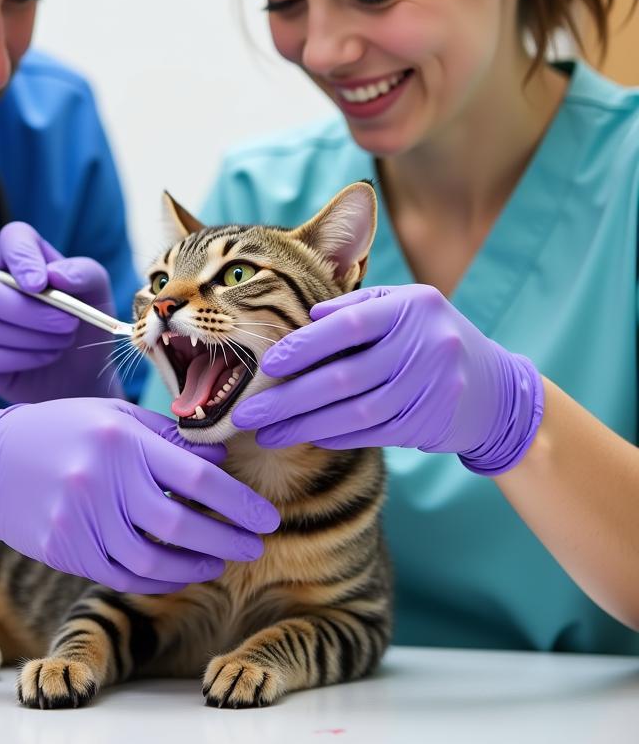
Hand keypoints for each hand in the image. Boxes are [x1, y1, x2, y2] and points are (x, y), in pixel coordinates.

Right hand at [0, 222, 121, 402]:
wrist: (80, 370)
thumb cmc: (83, 324)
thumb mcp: (96, 293)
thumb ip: (84, 273)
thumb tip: (54, 275)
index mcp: (14, 256)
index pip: (10, 239)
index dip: (22, 258)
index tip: (41, 284)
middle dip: (33, 313)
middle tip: (68, 325)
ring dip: (36, 339)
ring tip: (61, 342)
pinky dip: (23, 359)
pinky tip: (43, 357)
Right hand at [0, 398, 280, 592]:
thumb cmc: (60, 430)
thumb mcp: (111, 415)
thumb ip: (164, 436)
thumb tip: (218, 463)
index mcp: (120, 439)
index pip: (196, 477)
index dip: (238, 502)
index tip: (264, 516)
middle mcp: (101, 480)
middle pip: (180, 523)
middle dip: (228, 539)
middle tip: (256, 545)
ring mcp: (80, 520)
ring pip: (153, 559)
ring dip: (196, 564)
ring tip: (221, 560)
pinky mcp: (64, 551)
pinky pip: (122, 575)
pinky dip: (158, 578)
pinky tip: (179, 572)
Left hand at [231, 285, 543, 475]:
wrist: (496, 390)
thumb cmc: (429, 336)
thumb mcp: (402, 306)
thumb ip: (355, 306)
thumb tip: (304, 319)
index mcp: (413, 307)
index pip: (349, 325)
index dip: (304, 346)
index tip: (266, 364)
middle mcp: (425, 346)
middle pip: (344, 377)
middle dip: (289, 398)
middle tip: (247, 413)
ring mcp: (431, 388)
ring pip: (355, 413)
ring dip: (303, 426)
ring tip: (265, 434)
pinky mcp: (429, 424)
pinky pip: (372, 434)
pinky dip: (335, 436)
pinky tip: (305, 437)